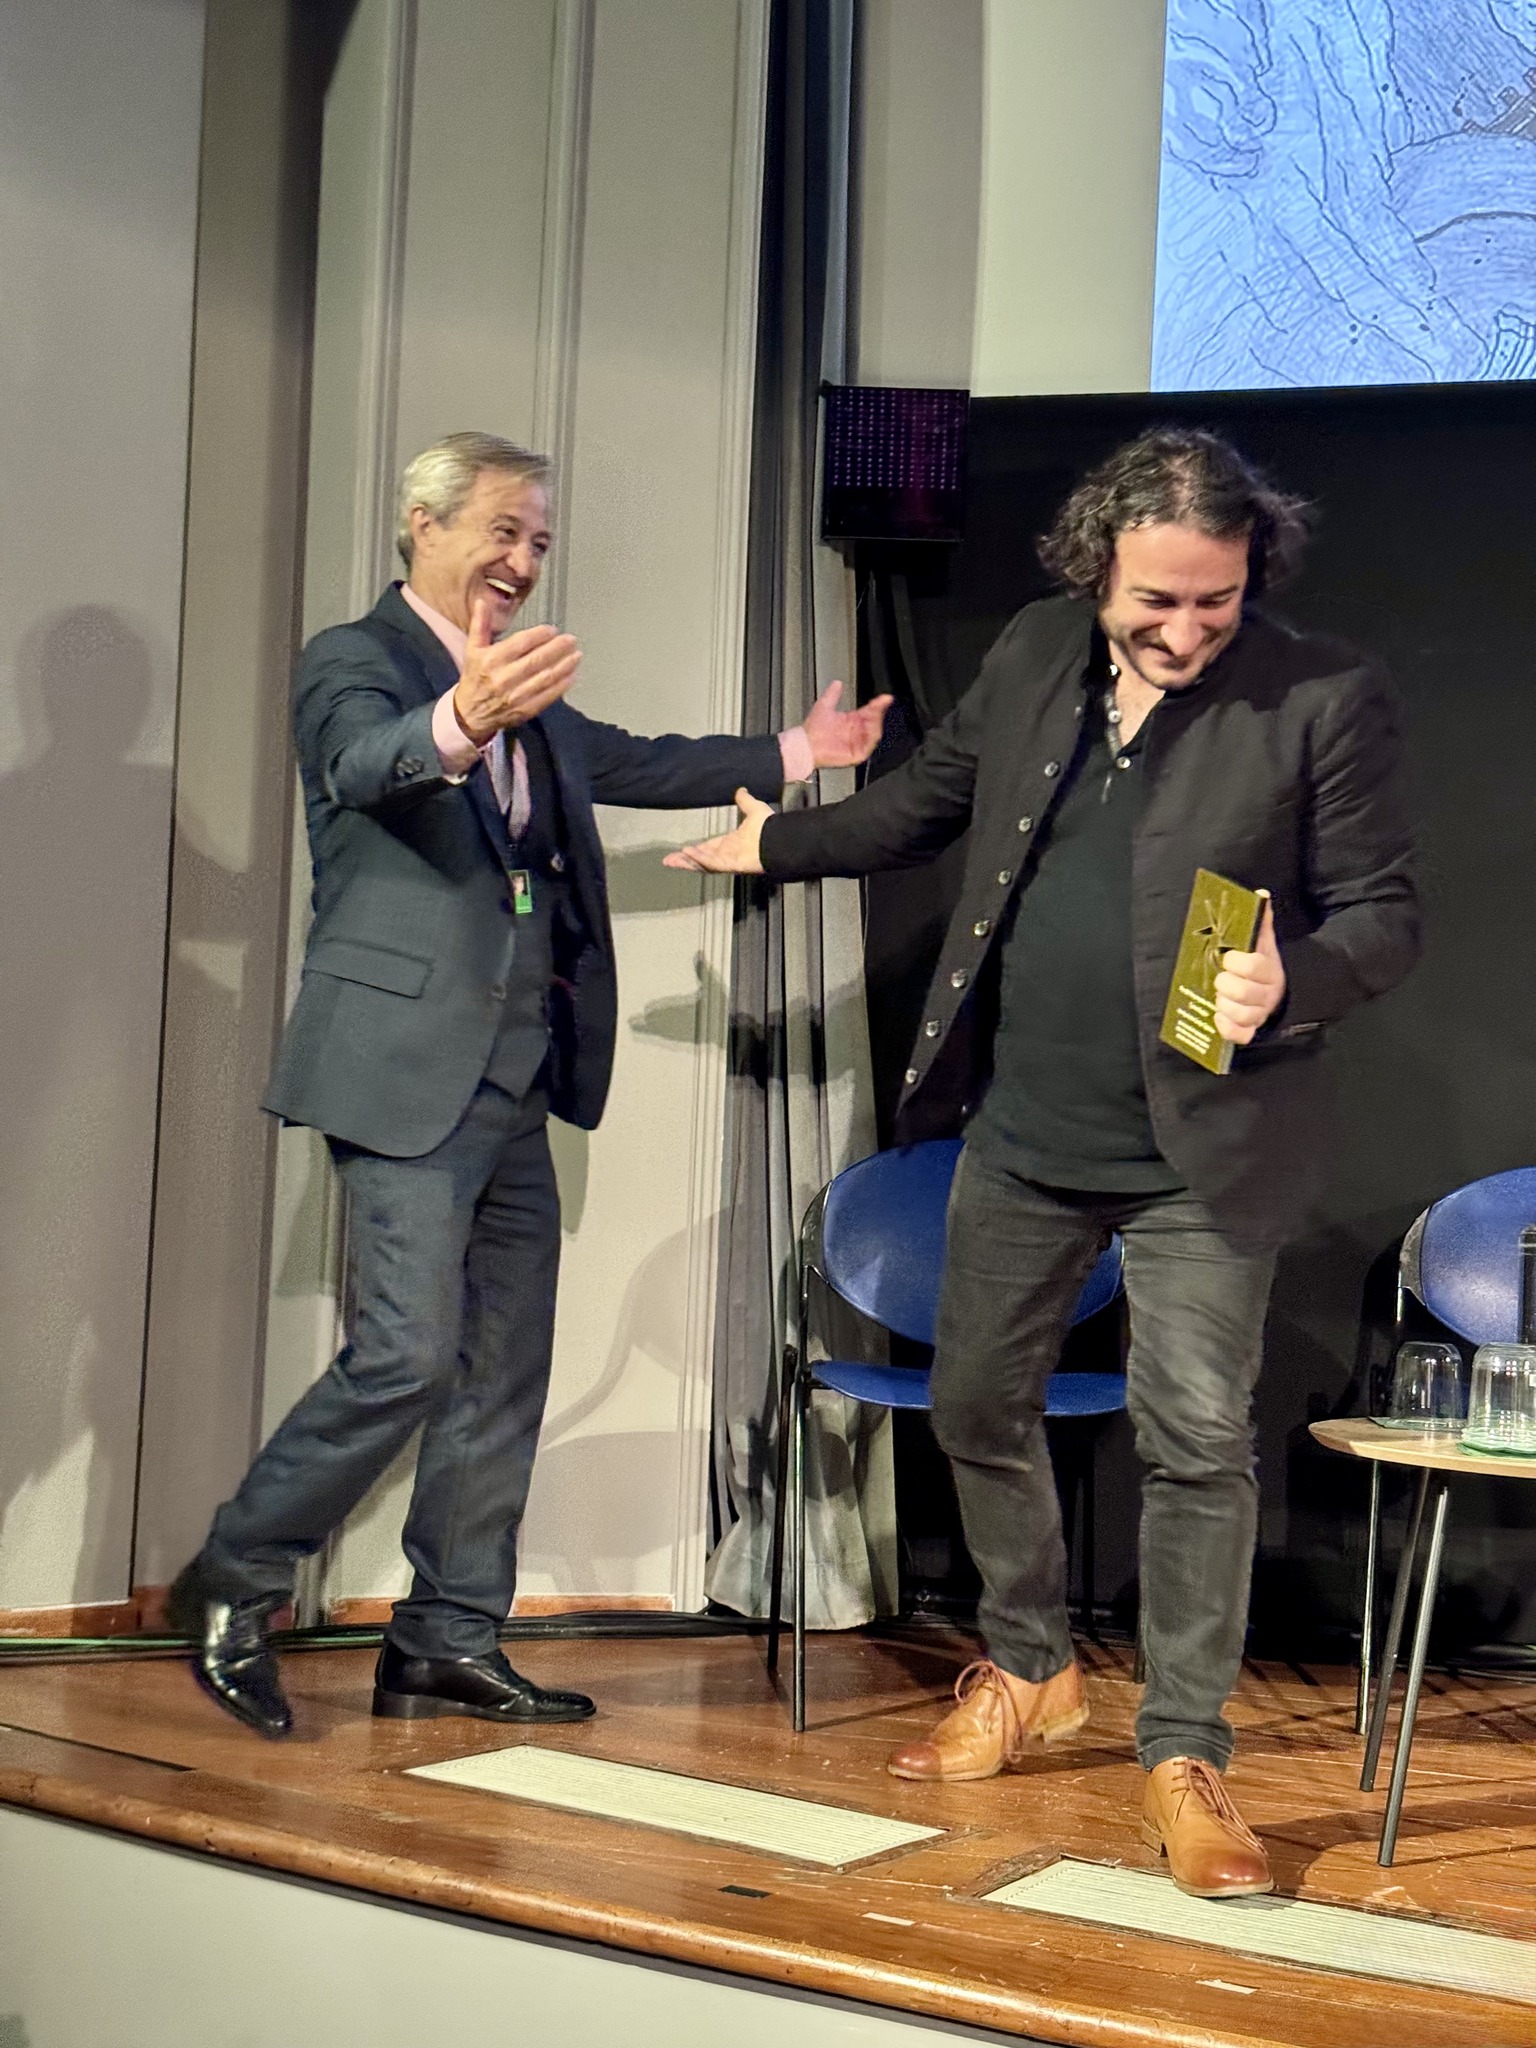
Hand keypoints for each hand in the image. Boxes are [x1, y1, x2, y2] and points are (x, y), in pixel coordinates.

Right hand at [452, 598, 580, 742]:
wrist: (471, 714)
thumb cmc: (475, 677)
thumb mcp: (473, 649)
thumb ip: (480, 624)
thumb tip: (482, 602)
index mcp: (491, 659)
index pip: (520, 643)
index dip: (539, 635)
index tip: (552, 630)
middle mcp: (504, 677)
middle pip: (536, 660)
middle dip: (557, 649)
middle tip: (571, 640)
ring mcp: (516, 696)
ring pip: (545, 678)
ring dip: (564, 666)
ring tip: (577, 655)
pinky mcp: (525, 710)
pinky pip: (547, 696)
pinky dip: (562, 686)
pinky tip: (573, 675)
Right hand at [663, 788, 772, 873]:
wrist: (781, 839)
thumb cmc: (770, 828)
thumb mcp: (753, 809)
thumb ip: (745, 800)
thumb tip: (741, 790)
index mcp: (731, 844)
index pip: (709, 848)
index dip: (695, 850)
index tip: (683, 849)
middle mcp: (728, 854)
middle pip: (701, 859)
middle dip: (685, 860)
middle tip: (668, 861)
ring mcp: (729, 860)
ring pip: (704, 863)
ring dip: (689, 861)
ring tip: (672, 860)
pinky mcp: (732, 864)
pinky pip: (713, 863)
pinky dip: (700, 859)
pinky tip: (688, 853)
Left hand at [798, 679, 891, 768]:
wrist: (804, 745)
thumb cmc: (812, 730)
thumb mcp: (824, 706)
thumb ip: (832, 694)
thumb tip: (837, 682)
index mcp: (852, 721)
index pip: (870, 711)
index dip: (878, 704)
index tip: (885, 698)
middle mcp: (856, 733)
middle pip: (874, 722)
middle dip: (878, 713)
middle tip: (878, 705)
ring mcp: (857, 744)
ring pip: (874, 734)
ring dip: (876, 724)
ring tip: (874, 715)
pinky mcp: (856, 755)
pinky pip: (868, 747)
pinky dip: (871, 738)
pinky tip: (870, 729)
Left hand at [1214, 897, 1285, 1043]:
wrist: (1278, 993)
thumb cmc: (1262, 965)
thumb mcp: (1263, 943)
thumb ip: (1260, 920)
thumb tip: (1260, 894)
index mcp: (1269, 970)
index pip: (1252, 967)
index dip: (1235, 962)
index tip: (1227, 957)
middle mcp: (1267, 994)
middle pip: (1242, 993)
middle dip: (1224, 985)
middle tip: (1220, 979)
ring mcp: (1260, 1014)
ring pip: (1240, 1015)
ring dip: (1223, 1005)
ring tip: (1220, 997)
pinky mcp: (1252, 1030)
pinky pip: (1240, 1036)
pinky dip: (1227, 1028)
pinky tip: (1218, 1017)